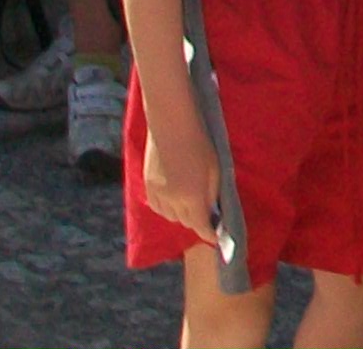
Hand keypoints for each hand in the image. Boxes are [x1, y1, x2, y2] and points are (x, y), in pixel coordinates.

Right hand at [141, 115, 222, 245]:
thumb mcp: (215, 171)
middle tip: (206, 215)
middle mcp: (174, 200)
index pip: (201, 227)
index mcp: (194, 197)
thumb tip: (212, 212)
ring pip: (170, 216)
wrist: (172, 125)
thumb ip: (212, 195)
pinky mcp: (147, 185)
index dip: (209, 235)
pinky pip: (157, 207)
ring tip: (189, 204)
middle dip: (197, 222)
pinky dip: (166, 208)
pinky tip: (173, 199)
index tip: (215, 238)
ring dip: (181, 215)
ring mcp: (158, 194)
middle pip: (186, 223)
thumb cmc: (200, 144)